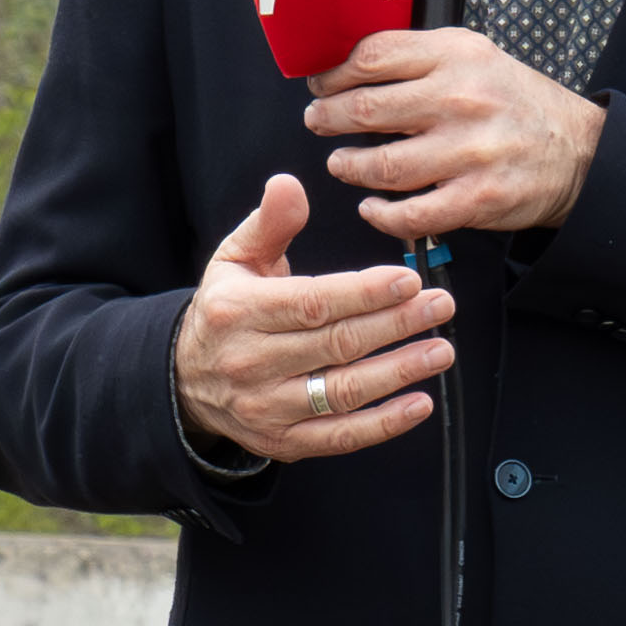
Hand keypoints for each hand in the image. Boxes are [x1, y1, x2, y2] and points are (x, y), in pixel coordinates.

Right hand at [171, 171, 457, 461]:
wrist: (185, 380)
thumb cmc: (225, 310)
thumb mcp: (234, 259)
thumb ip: (268, 222)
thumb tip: (290, 184)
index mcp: (238, 311)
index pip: (312, 303)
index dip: (365, 293)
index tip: (409, 280)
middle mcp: (250, 363)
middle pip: (336, 345)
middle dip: (395, 324)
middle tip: (439, 306)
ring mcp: (267, 407)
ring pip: (342, 392)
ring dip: (399, 372)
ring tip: (440, 350)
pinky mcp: (283, 442)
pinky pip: (340, 437)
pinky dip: (383, 425)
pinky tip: (419, 404)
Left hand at [306, 27, 607, 241]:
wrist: (576, 150)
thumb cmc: (515, 102)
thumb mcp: (474, 56)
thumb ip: (419, 57)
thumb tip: (350, 64)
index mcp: (457, 56)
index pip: (373, 56)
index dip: (335, 73)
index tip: (323, 83)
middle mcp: (462, 99)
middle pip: (366, 109)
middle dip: (328, 118)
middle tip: (319, 122)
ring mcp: (469, 151)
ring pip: (381, 165)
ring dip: (348, 166)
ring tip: (341, 163)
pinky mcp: (476, 197)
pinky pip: (410, 214)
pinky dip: (380, 214)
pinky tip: (371, 206)